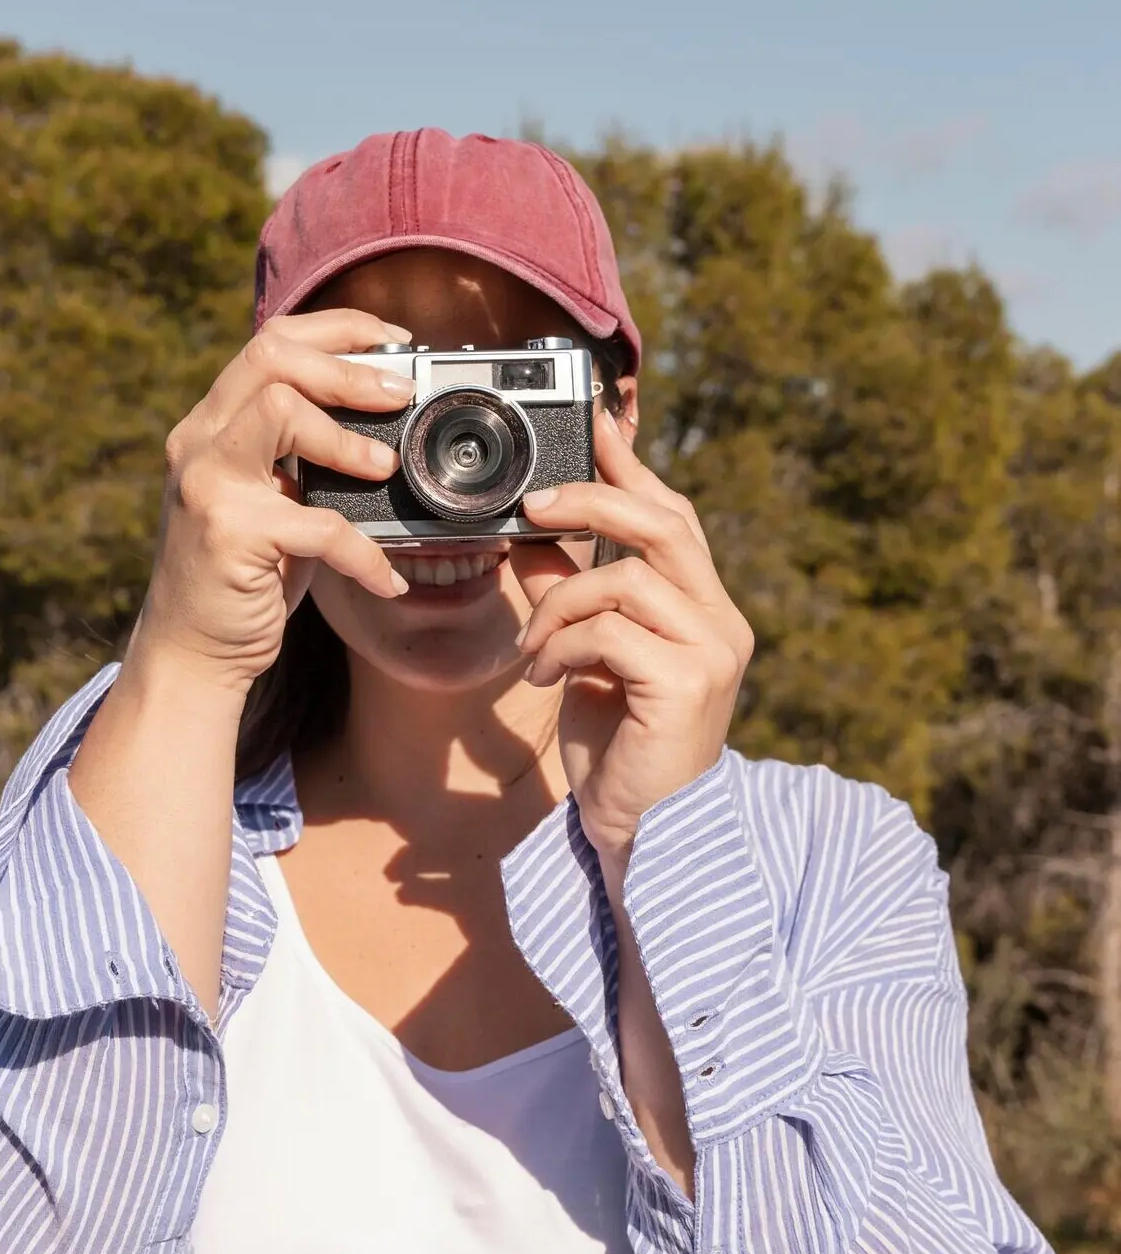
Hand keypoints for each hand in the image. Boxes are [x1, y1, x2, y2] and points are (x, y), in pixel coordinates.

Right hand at [135, 311, 413, 695]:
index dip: (337, 330)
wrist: (192, 652)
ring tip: (386, 468)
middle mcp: (199, 442)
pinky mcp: (228, 535)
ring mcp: (206, 485)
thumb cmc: (244, 576)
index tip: (393, 342)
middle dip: (348, 369)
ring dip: (347, 437)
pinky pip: (317, 523)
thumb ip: (305, 455)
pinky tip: (387, 578)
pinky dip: (364, 552)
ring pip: (280, 411)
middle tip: (401, 394)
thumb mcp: (272, 500)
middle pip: (271, 358)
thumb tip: (391, 421)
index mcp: (213, 425)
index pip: (270, 341)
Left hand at [511, 410, 753, 871]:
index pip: (673, 516)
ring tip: (533, 648)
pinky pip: (610, 632)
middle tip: (535, 502)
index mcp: (704, 609)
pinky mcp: (688, 685)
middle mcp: (721, 623)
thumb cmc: (618, 749)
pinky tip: (544, 677)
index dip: (633, 466)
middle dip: (595, 498)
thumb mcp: (584, 657)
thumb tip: (531, 536)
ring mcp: (712, 653)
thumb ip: (570, 596)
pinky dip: (562, 645)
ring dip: (559, 605)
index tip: (597, 419)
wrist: (642, 835)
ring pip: (626, 578)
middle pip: (665, 524)